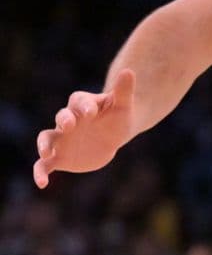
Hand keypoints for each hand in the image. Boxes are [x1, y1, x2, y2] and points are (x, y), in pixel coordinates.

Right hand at [33, 69, 136, 187]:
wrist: (113, 136)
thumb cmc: (119, 117)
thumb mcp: (124, 105)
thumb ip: (124, 90)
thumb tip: (129, 70)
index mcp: (83, 105)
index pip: (79, 101)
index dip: (84, 106)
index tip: (91, 113)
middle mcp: (68, 120)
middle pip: (61, 117)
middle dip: (64, 120)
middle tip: (69, 125)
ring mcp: (62, 138)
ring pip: (47, 139)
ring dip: (44, 145)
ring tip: (46, 154)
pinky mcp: (59, 157)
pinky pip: (44, 164)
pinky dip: (40, 173)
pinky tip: (42, 184)